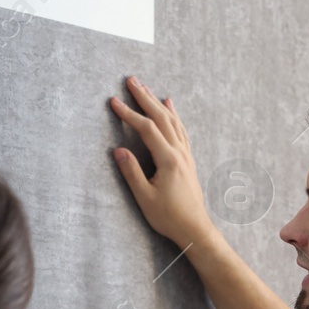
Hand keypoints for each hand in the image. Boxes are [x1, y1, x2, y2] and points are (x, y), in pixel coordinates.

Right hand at [108, 77, 216, 249]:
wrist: (194, 228)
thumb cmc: (168, 217)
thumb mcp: (145, 197)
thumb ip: (131, 172)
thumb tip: (118, 150)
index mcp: (168, 160)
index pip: (146, 129)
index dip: (129, 114)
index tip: (114, 102)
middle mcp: (179, 152)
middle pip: (161, 117)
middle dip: (144, 97)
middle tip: (131, 80)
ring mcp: (186, 154)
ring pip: (172, 121)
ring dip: (157, 103)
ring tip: (146, 88)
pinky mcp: (187, 159)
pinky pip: (180, 129)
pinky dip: (173, 115)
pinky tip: (170, 106)